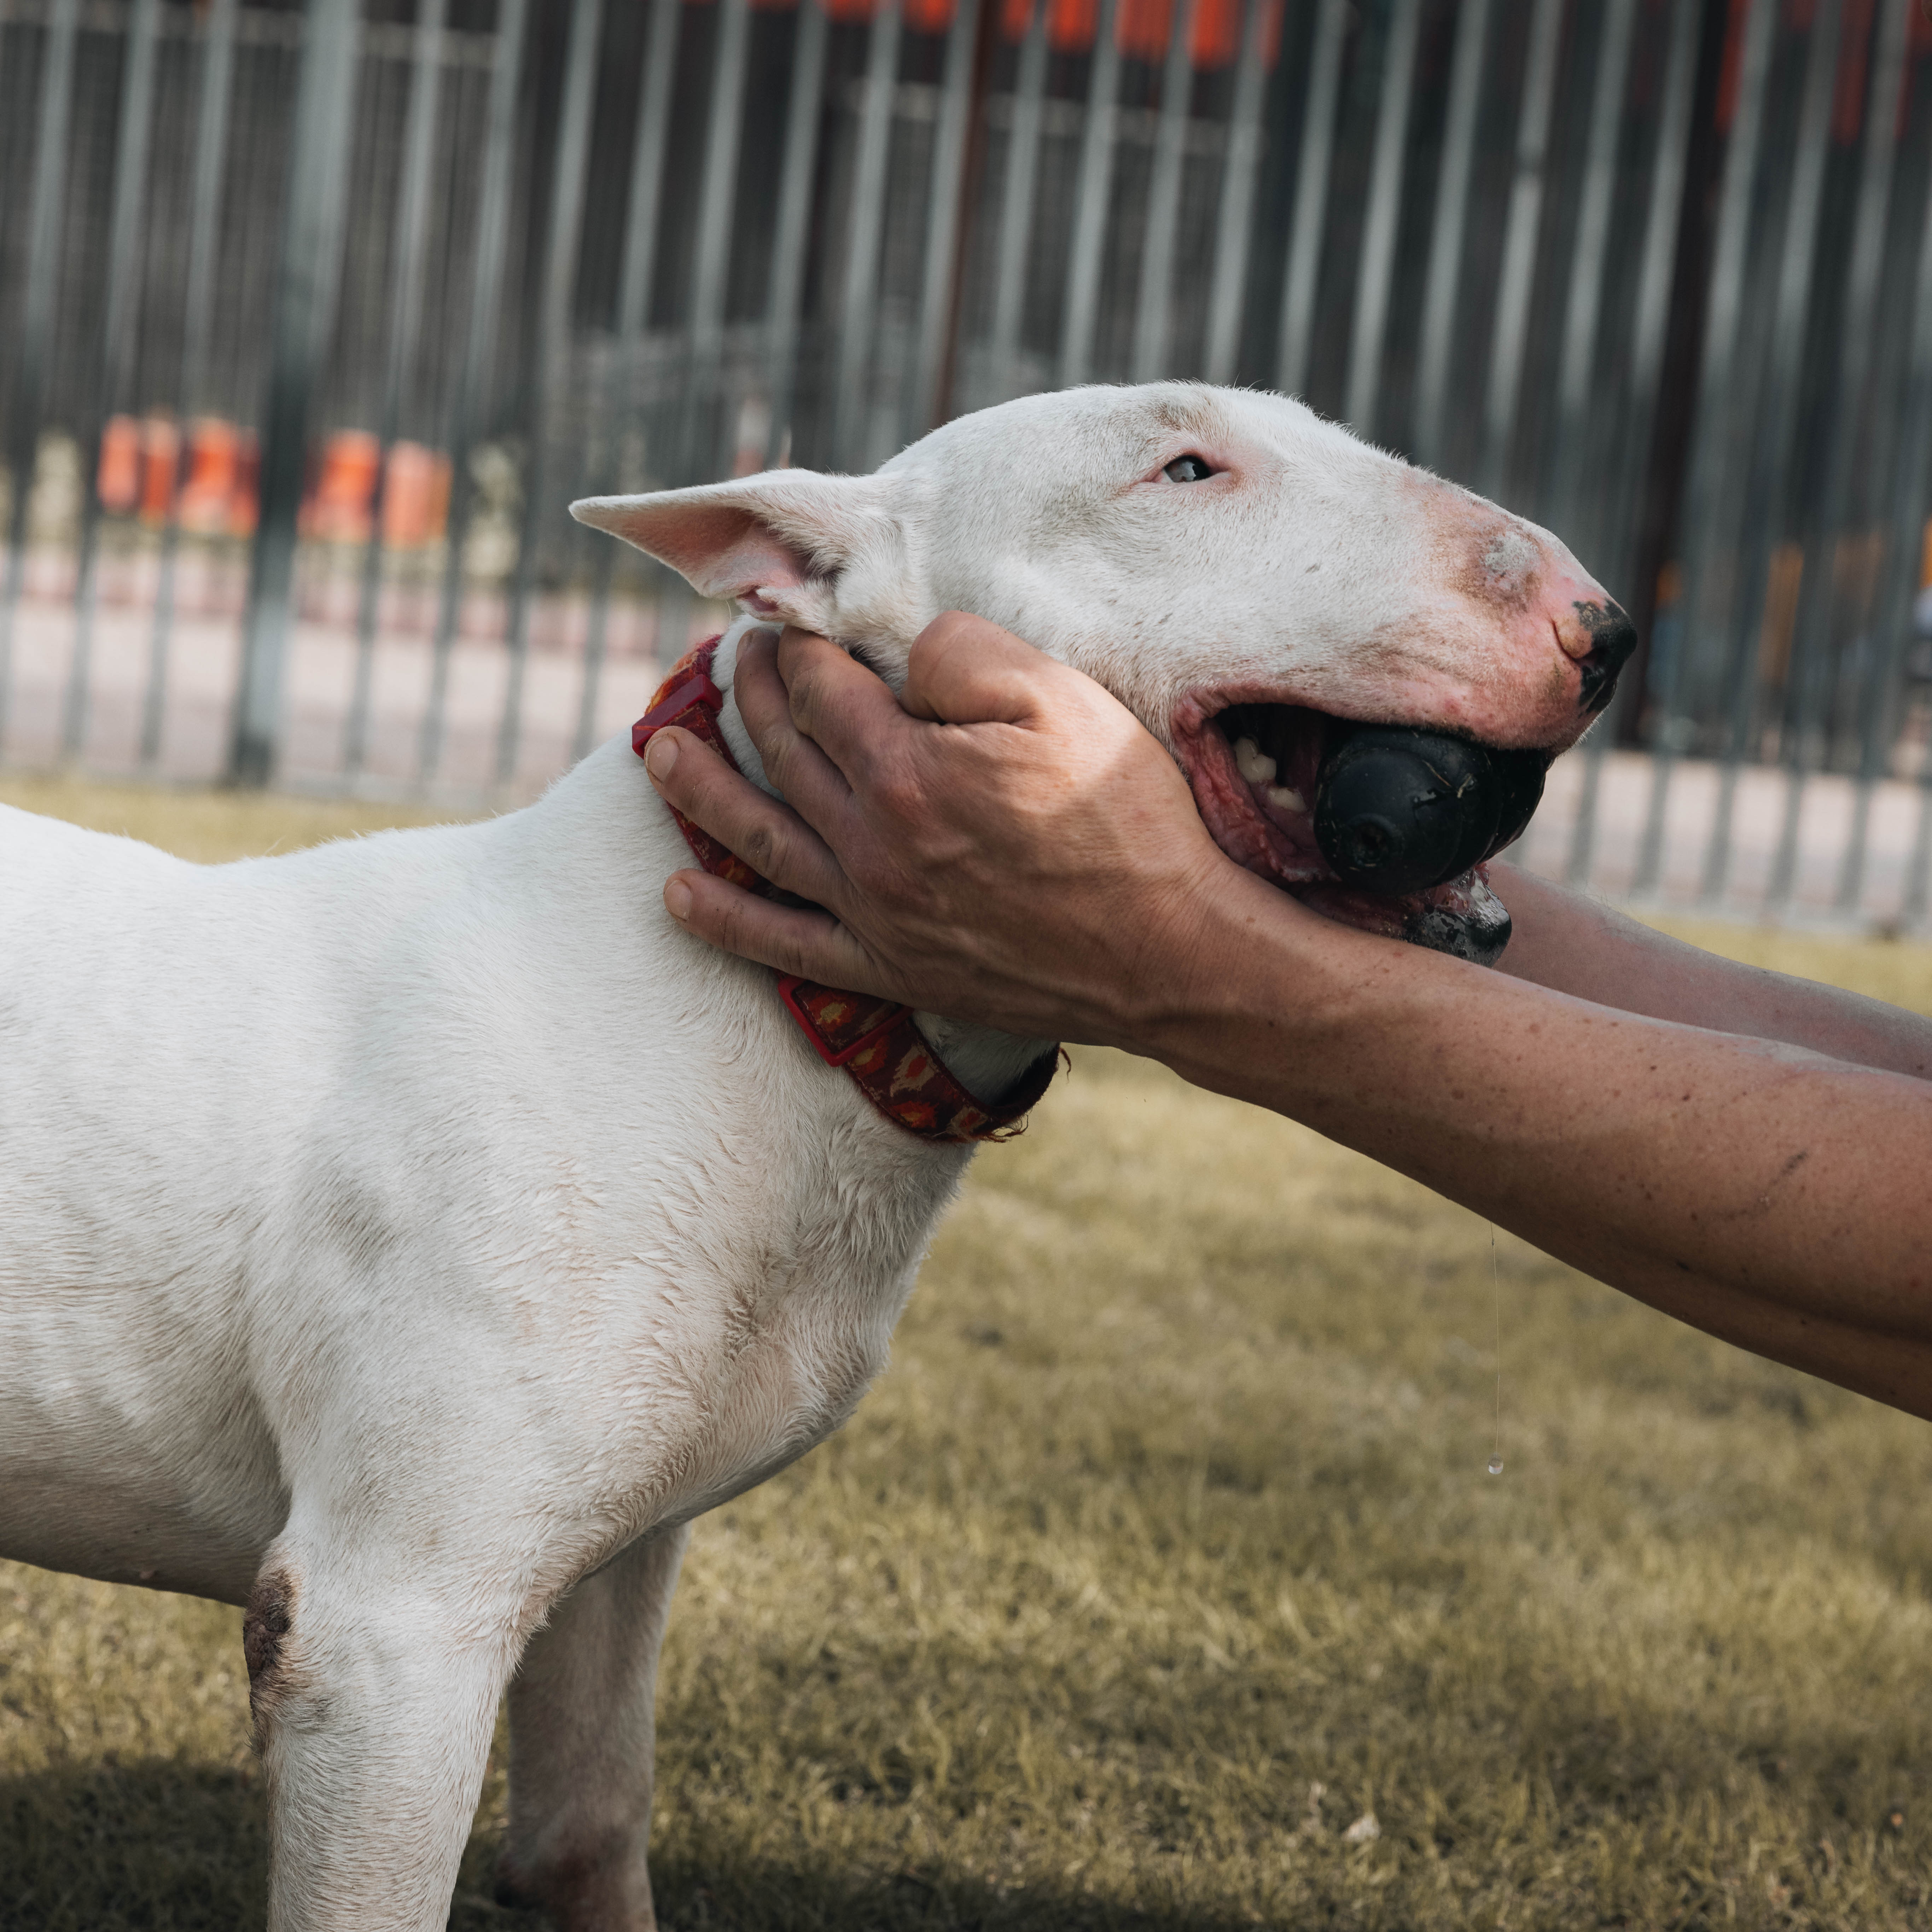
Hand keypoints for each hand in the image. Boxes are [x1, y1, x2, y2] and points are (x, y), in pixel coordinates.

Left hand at [640, 614, 1299, 1045]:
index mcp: (906, 770)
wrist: (1169, 952)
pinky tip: (678, 895)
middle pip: (785, 753)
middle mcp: (872, 843)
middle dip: (751, 695)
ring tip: (657, 753)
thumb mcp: (1062, 699)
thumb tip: (901, 655)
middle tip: (730, 659)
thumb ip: (966, 655)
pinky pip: (785, 946)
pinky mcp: (891, 969)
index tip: (788, 624)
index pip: (824, 690)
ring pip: (761, 840)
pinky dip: (726, 922)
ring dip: (701, 792)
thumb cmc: (1125, 819)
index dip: (801, 648)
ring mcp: (875, 912)